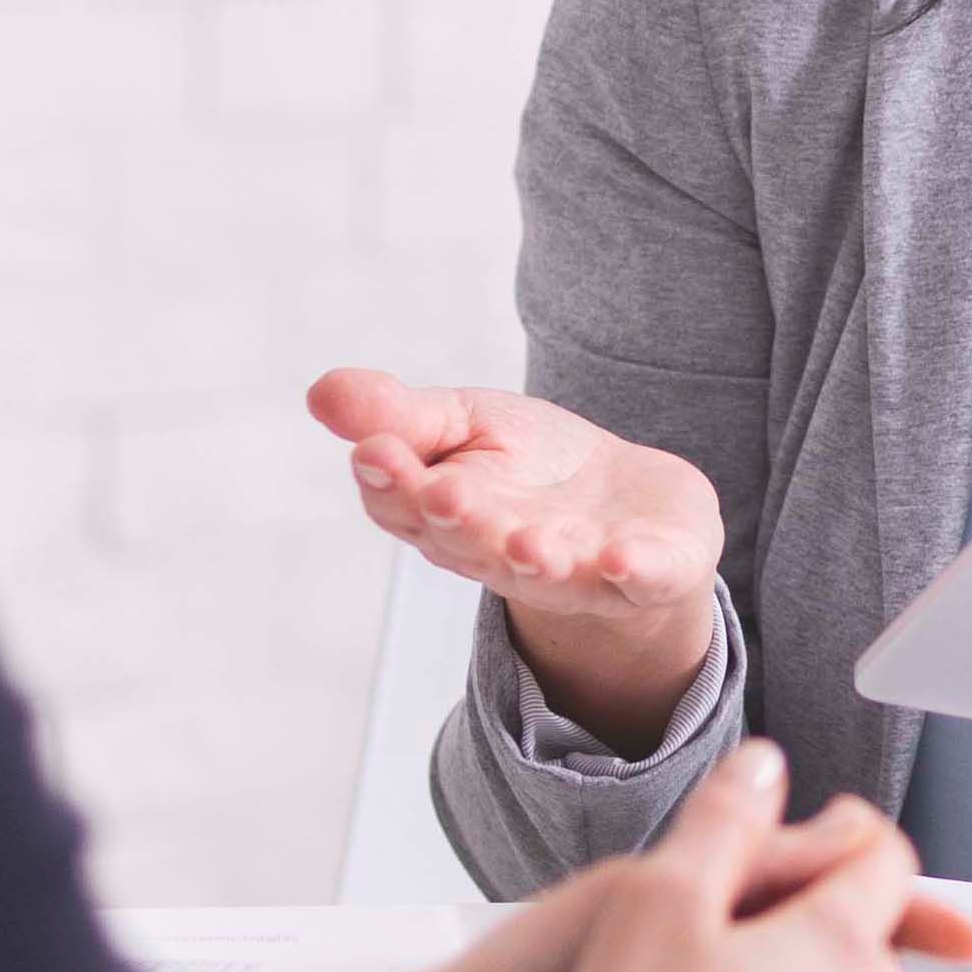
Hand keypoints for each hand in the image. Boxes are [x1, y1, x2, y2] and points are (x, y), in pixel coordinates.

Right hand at [310, 369, 723, 747]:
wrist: (631, 510)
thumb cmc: (532, 469)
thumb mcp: (465, 424)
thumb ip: (402, 417)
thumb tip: (323, 393)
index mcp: (447, 516)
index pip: (405, 503)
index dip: (390, 480)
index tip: (376, 450)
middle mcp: (503, 553)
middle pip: (472, 542)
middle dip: (460, 521)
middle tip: (444, 494)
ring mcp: (577, 570)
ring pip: (549, 571)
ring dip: (536, 559)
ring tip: (530, 543)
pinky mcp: (648, 573)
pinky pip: (640, 579)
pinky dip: (633, 571)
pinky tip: (623, 558)